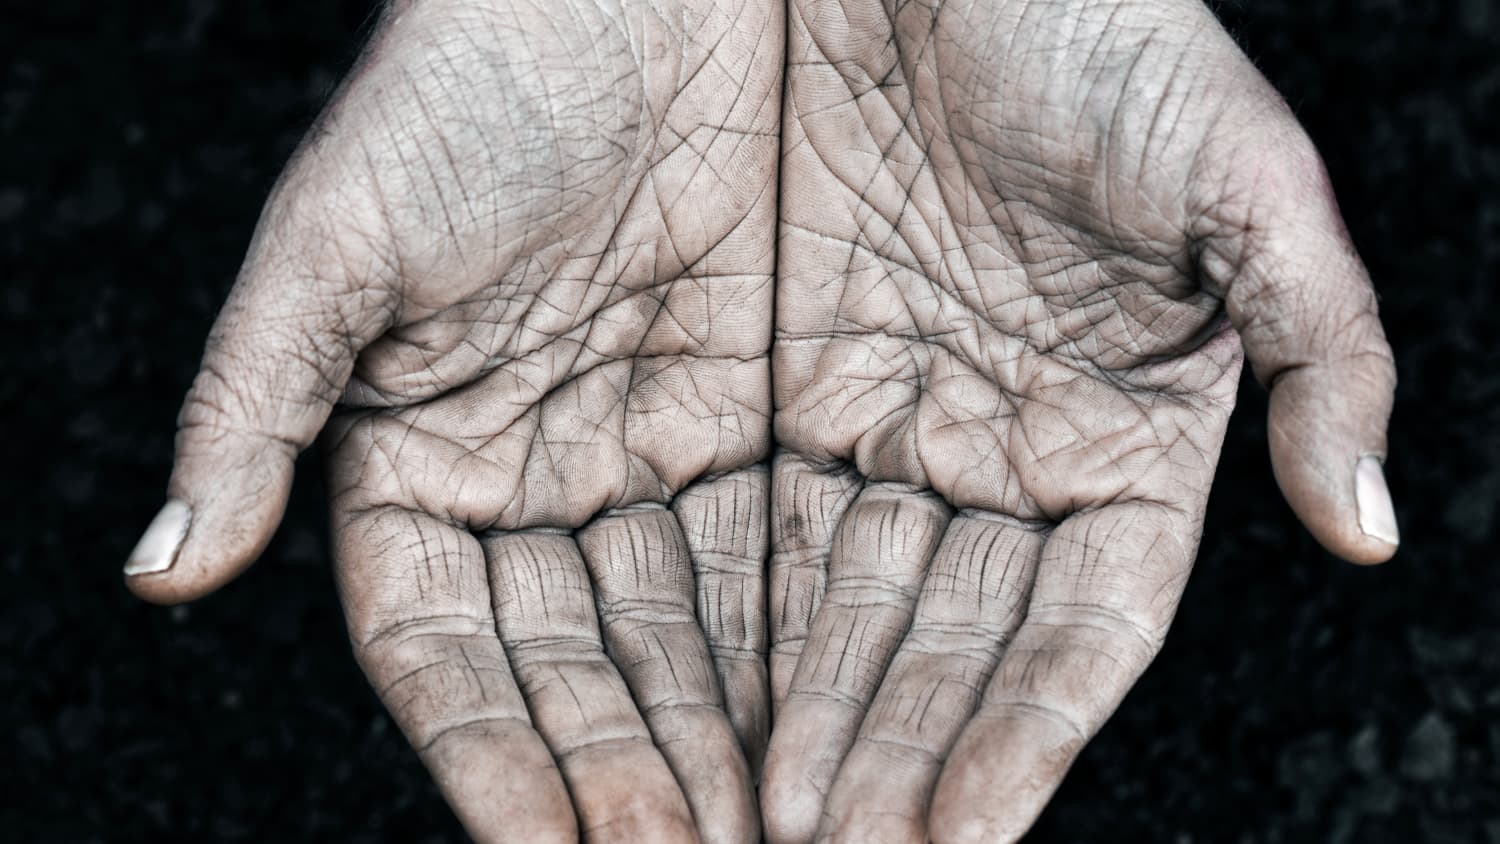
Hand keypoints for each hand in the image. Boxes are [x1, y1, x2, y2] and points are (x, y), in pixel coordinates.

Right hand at [122, 1, 780, 840]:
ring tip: (762, 833)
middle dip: (625, 775)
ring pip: (682, 632)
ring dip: (717, 741)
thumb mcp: (345, 234)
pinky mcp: (758, 415)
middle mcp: (541, 477)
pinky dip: (790, 643)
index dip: (490, 754)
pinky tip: (817, 729)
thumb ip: (258, 400)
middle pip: (577, 665)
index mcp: (422, 458)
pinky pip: (774, 551)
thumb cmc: (468, 73)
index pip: (449, 649)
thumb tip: (163, 565)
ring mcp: (653, 454)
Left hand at [762, 1, 1396, 840]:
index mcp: (1114, 429)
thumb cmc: (1087, 16)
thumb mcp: (1236, 162)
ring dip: (810, 726)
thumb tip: (1366, 525)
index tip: (968, 835)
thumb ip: (1320, 340)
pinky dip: (732, 627)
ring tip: (765, 828)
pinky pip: (747, 528)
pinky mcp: (765, 387)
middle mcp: (990, 450)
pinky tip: (711, 717)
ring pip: (844, 612)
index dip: (1030, 733)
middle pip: (947, 645)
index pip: (1075, 627)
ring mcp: (876, 425)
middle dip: (897, 761)